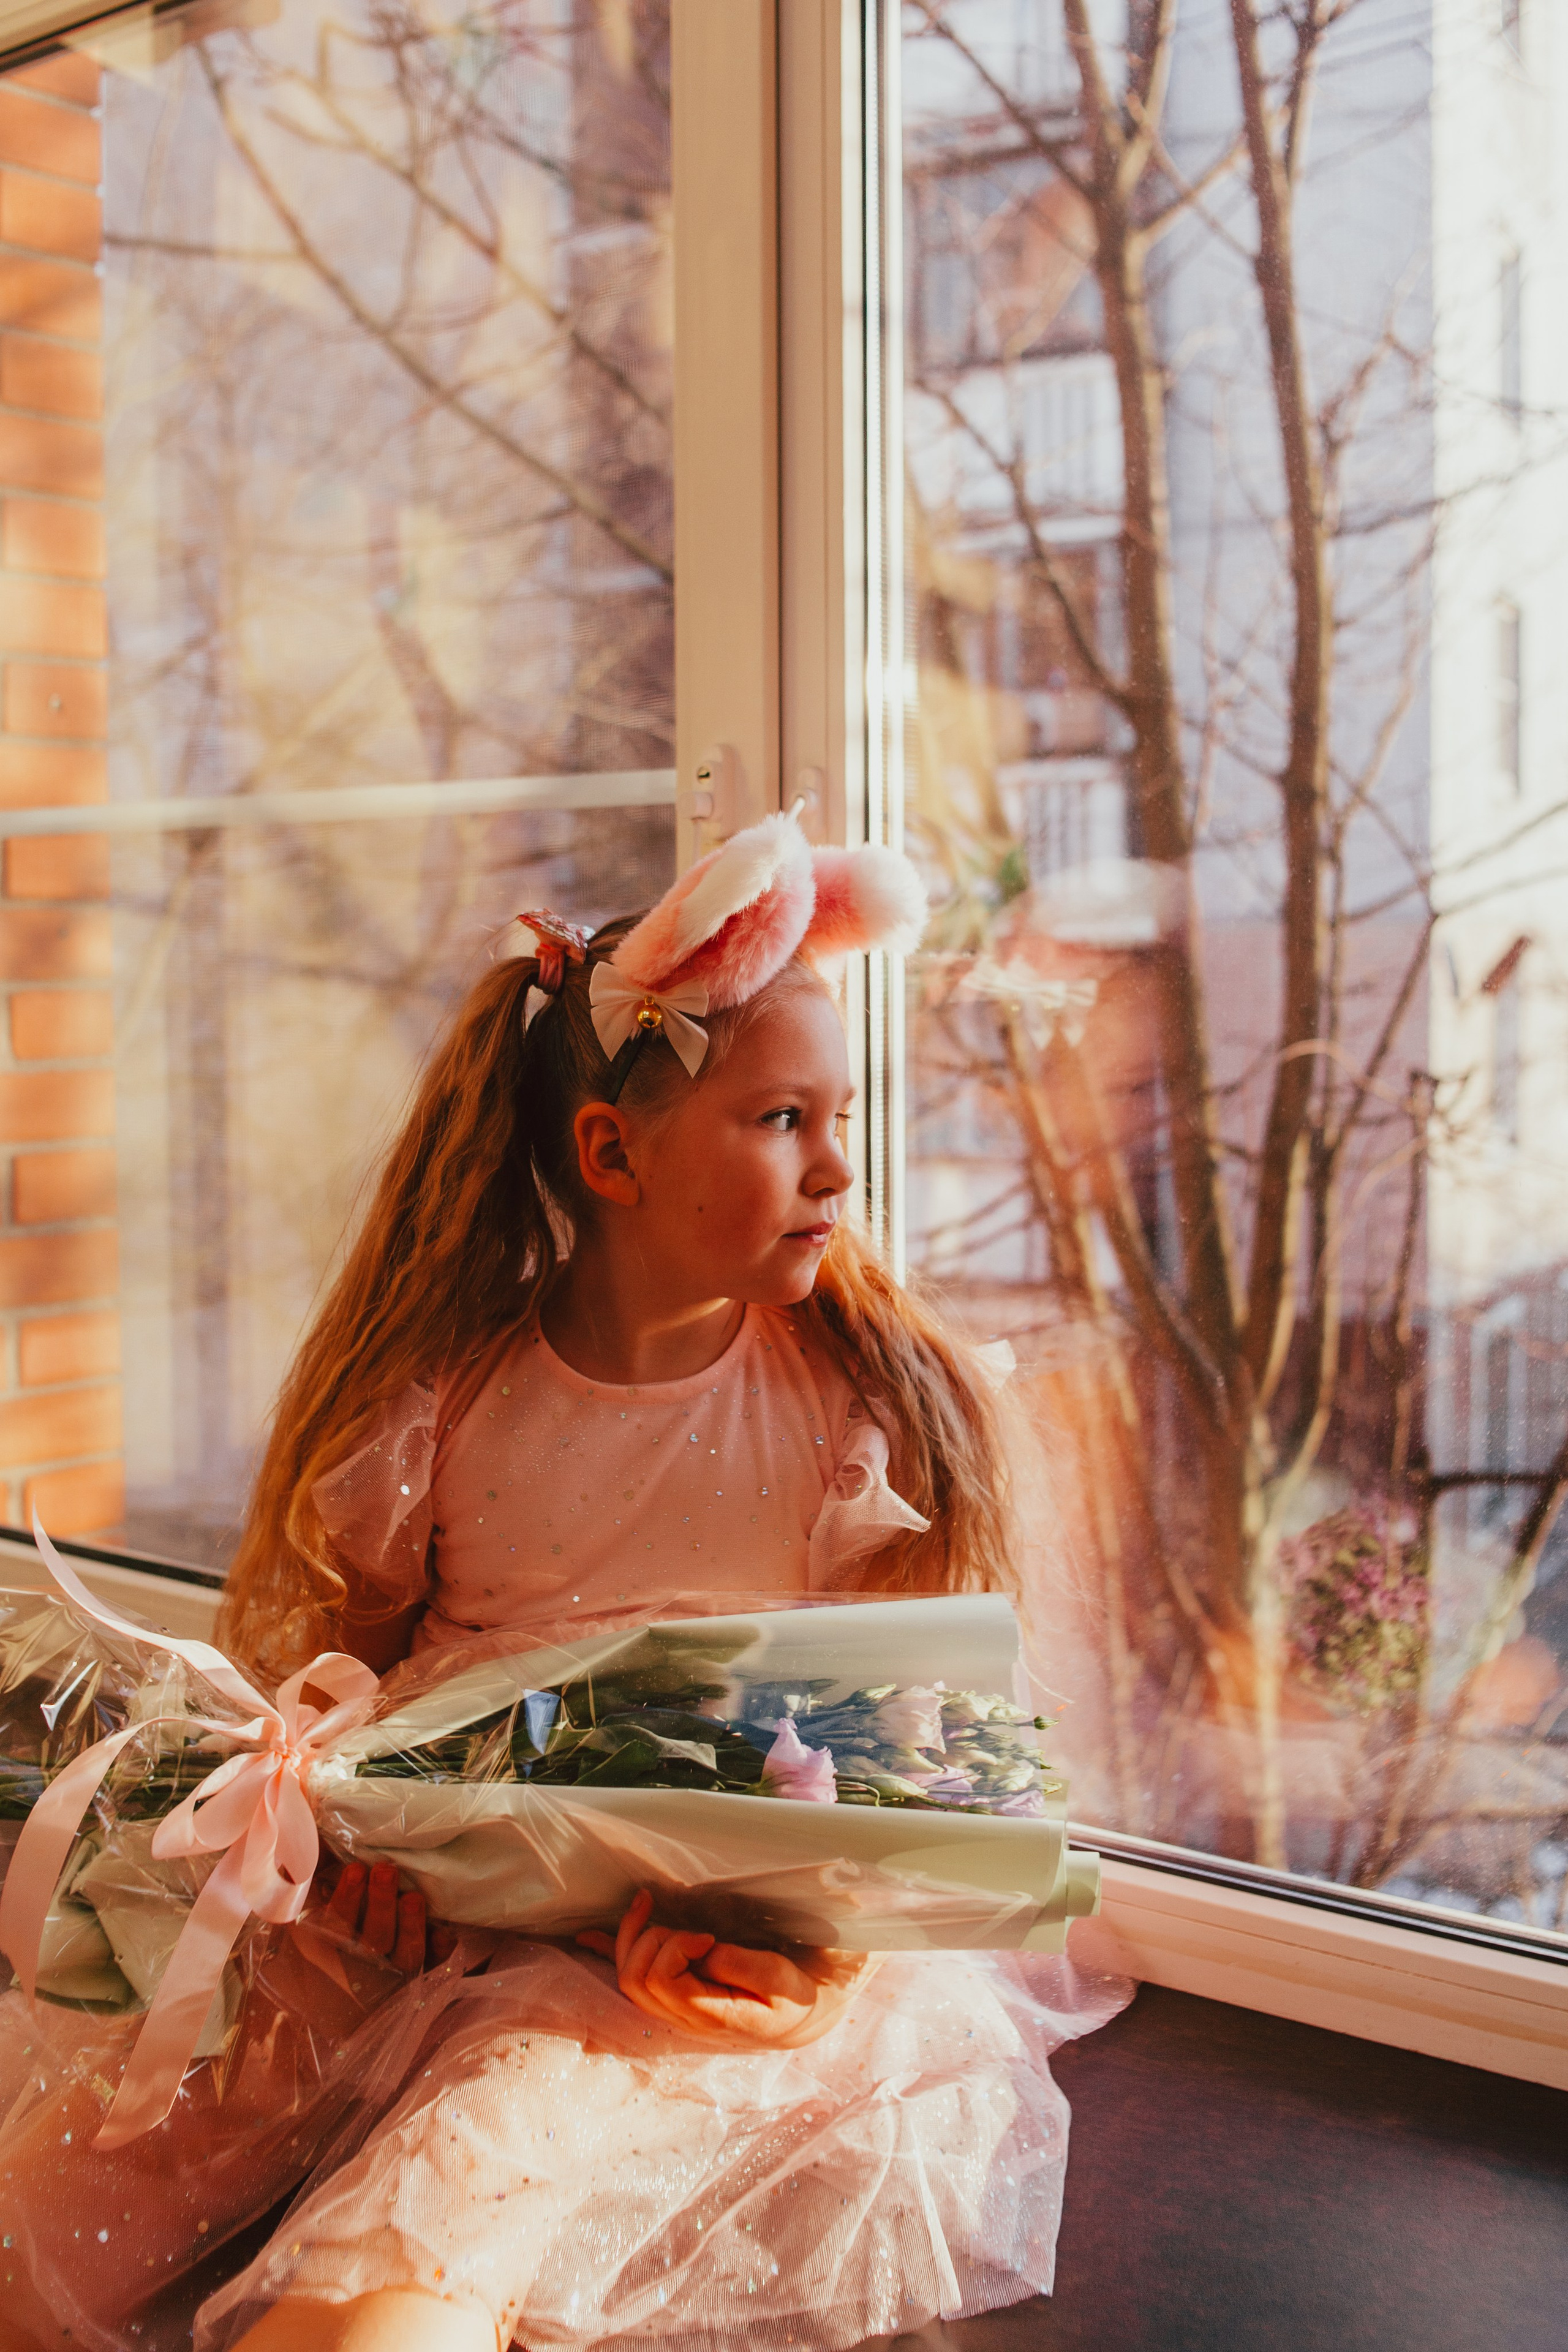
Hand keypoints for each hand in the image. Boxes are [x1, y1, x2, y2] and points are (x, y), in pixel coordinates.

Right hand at [324, 1859, 456, 1974]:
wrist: (386, 1920)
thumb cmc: (353, 1889)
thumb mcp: (332, 1878)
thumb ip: (324, 1860)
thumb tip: (319, 1838)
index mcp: (338, 1934)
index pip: (338, 1925)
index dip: (346, 1899)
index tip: (356, 1869)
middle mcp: (367, 1954)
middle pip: (373, 1939)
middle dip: (380, 1905)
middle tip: (386, 1871)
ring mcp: (397, 1963)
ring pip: (404, 1955)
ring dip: (410, 1926)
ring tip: (413, 1898)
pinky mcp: (426, 1963)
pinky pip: (434, 1962)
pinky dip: (438, 1948)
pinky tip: (443, 1932)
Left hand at [577, 1889, 877, 2047]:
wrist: (804, 2013)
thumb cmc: (796, 1993)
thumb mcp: (783, 1980)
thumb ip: (746, 1968)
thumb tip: (707, 1952)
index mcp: (712, 2015)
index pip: (663, 1980)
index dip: (675, 1947)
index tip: (707, 1935)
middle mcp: (685, 2017)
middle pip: (636, 1978)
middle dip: (652, 1939)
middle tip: (690, 1926)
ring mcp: (676, 2008)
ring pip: (629, 1977)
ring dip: (632, 1936)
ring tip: (648, 1904)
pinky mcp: (676, 1995)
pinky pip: (632, 1977)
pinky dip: (609, 1952)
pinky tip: (587, 1936)